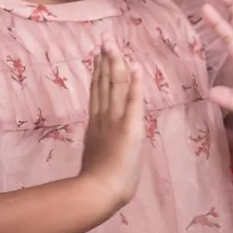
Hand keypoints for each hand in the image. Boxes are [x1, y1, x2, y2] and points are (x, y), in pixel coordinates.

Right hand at [78, 43, 146, 212]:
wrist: (98, 191)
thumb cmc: (99, 181)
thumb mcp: (98, 153)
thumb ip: (99, 139)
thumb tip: (100, 134)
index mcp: (96, 123)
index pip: (99, 91)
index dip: (99, 72)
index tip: (100, 55)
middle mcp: (104, 117)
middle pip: (104, 83)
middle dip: (106, 61)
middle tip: (105, 40)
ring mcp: (115, 121)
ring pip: (116, 87)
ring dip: (117, 65)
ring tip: (115, 46)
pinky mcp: (129, 128)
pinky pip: (133, 102)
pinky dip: (135, 84)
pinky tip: (136, 68)